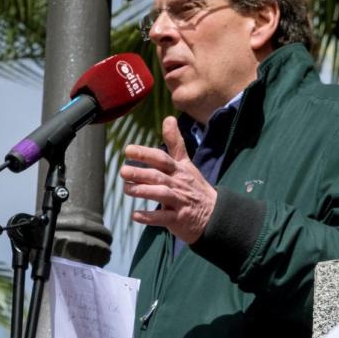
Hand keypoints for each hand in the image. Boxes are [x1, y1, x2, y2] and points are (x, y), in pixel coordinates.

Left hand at [121, 116, 216, 243]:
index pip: (162, 159)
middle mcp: (179, 184)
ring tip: (127, 189)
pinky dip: (149, 217)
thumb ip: (175, 143)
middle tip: (123, 171)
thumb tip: (168, 118)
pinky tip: (135, 215)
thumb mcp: (186, 164)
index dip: (146, 154)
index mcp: (179, 170)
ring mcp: (180, 202)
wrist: (215, 214)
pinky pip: (163, 217)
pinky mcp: (179, 219)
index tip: (128, 150)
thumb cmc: (195, 188)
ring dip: (143, 191)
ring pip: (161, 194)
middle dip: (140, 173)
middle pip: (158, 176)